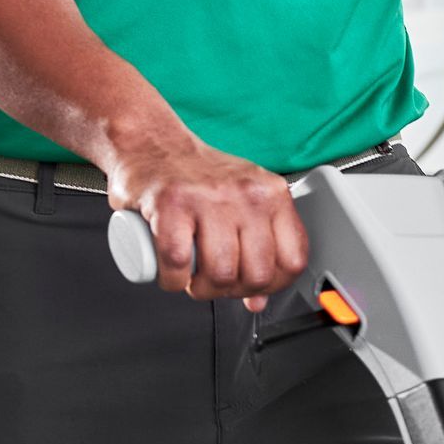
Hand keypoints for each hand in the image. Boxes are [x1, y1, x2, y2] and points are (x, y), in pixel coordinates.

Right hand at [104, 120, 306, 309]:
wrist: (150, 143)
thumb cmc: (196, 176)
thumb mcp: (242, 204)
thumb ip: (258, 248)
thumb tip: (260, 300)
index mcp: (271, 194)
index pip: (293, 260)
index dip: (273, 286)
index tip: (252, 288)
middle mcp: (246, 193)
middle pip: (257, 274)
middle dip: (232, 292)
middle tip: (214, 283)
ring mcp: (208, 197)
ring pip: (220, 273)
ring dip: (202, 290)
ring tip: (191, 279)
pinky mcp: (170, 204)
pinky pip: (179, 263)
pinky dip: (172, 280)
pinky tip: (171, 273)